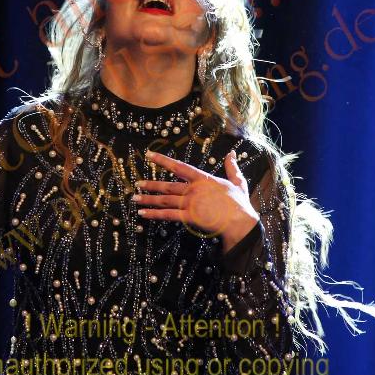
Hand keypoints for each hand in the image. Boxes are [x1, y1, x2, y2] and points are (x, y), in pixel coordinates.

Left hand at [132, 148, 259, 246]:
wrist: (240, 221)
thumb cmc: (239, 203)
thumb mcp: (237, 181)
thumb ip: (231, 167)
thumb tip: (232, 152)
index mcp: (202, 179)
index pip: (179, 167)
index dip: (163, 160)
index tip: (149, 155)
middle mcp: (192, 189)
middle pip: (167, 185)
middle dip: (151, 184)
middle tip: (138, 183)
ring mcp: (189, 203)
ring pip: (164, 200)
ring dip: (148, 199)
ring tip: (135, 198)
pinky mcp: (188, 218)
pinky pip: (167, 215)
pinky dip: (154, 214)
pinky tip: (143, 214)